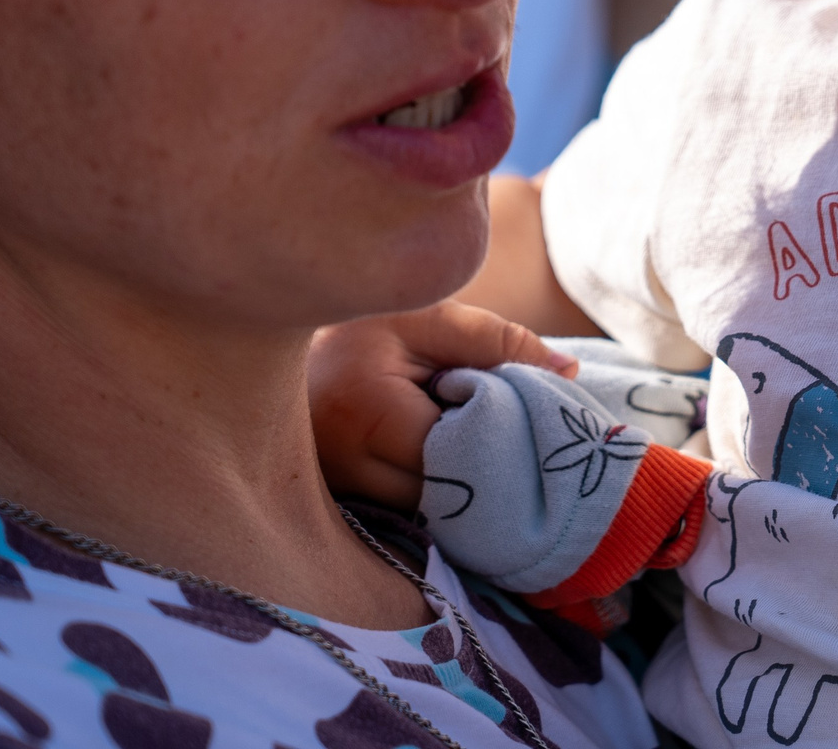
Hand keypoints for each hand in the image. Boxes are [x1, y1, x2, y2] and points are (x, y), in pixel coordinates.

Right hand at [308, 302, 576, 507]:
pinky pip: (399, 518)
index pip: (457, 454)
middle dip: (486, 474)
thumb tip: (569, 373)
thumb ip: (499, 342)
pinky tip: (450, 470)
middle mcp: (340, 469)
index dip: (500, 441)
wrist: (268, 346)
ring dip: (459, 490)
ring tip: (482, 452)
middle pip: (442, 497)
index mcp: (366, 414)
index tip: (532, 426)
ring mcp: (331, 498)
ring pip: (422, 515)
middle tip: (521, 447)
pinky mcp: (331, 509)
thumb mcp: (427, 318)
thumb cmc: (358, 328)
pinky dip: (432, 498)